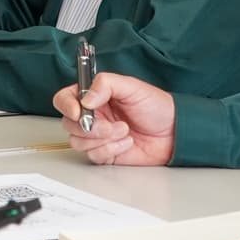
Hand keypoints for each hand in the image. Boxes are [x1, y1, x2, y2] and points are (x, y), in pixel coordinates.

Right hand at [53, 72, 175, 165]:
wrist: (173, 133)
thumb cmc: (156, 107)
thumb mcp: (132, 87)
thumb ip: (106, 84)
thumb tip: (85, 99)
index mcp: (94, 97)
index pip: (65, 99)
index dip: (67, 105)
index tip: (79, 112)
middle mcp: (92, 116)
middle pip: (69, 123)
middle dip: (89, 127)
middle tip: (110, 125)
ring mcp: (97, 136)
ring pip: (78, 142)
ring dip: (103, 138)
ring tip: (124, 131)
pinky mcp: (105, 153)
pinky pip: (94, 155)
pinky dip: (111, 149)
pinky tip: (127, 142)